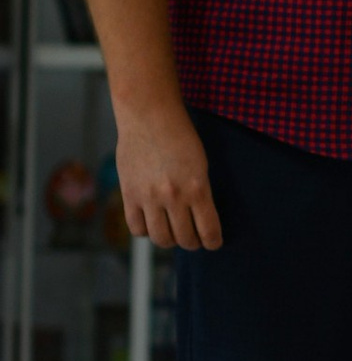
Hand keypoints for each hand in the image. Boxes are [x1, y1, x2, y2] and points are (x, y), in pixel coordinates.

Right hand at [113, 97, 220, 251]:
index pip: (209, 231)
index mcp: (197, 188)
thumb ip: (199, 193)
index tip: (213, 243)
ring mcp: (149, 197)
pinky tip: (152, 223)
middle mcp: (173, 197)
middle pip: (184, 239)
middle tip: (193, 238)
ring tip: (173, 233)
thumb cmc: (181, 137)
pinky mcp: (129, 194)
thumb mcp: (201, 165)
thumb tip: (199, 220)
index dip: (213, 242)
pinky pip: (136, 228)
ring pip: (160, 238)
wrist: (149, 117)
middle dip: (192, 243)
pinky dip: (146, 231)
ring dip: (169, 241)